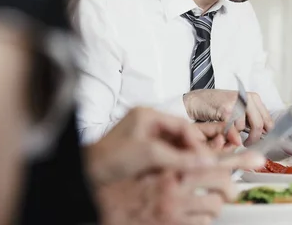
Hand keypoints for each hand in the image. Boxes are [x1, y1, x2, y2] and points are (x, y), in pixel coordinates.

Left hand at [86, 107, 216, 186]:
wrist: (85, 174)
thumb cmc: (108, 158)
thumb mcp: (149, 155)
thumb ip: (180, 158)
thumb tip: (205, 160)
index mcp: (148, 115)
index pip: (182, 125)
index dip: (196, 142)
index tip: (206, 157)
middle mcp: (146, 123)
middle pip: (179, 136)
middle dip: (189, 152)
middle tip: (199, 167)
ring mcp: (143, 138)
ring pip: (173, 148)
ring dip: (180, 161)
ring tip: (186, 174)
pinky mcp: (140, 153)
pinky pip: (164, 157)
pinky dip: (170, 167)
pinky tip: (172, 176)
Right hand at [97, 149, 264, 224]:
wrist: (102, 200)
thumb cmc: (126, 177)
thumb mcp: (155, 160)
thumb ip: (182, 158)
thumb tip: (206, 156)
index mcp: (175, 168)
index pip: (216, 162)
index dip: (240, 161)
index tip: (258, 160)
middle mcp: (177, 189)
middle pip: (222, 187)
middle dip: (229, 188)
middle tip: (228, 189)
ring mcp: (175, 211)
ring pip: (214, 207)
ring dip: (215, 204)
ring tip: (206, 200)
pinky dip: (203, 219)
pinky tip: (193, 214)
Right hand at [183, 89, 272, 143]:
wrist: (198, 101)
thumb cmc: (219, 106)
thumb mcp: (240, 108)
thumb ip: (252, 118)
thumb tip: (264, 134)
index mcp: (254, 98)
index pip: (268, 121)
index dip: (265, 134)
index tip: (260, 141)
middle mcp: (247, 99)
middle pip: (258, 125)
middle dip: (253, 139)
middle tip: (248, 144)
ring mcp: (236, 103)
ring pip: (243, 128)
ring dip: (236, 135)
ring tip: (229, 132)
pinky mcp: (226, 110)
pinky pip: (231, 128)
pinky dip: (227, 133)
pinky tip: (223, 130)